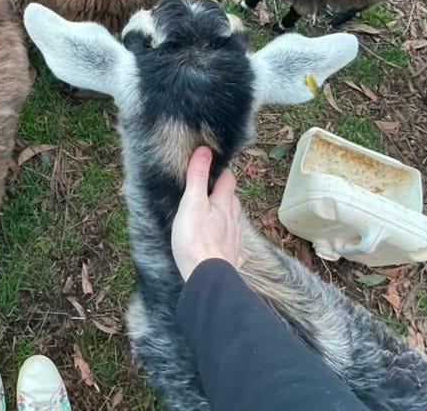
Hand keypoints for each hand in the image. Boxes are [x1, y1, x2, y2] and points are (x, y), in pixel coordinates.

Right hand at [171, 146, 241, 280]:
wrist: (208, 276)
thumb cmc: (196, 240)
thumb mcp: (191, 203)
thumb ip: (197, 177)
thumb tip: (204, 150)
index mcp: (223, 204)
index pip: (227, 181)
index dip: (222, 172)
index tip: (215, 166)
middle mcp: (232, 220)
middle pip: (233, 200)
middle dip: (225, 192)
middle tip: (214, 188)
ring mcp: (234, 240)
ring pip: (234, 221)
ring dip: (228, 214)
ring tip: (219, 212)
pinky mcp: (231, 257)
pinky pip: (236, 247)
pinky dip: (233, 242)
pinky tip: (232, 246)